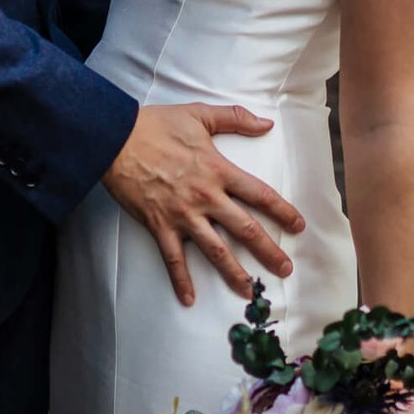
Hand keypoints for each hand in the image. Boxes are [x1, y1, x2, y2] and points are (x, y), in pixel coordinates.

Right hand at [101, 103, 306, 307]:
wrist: (115, 139)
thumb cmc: (156, 125)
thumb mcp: (198, 114)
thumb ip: (234, 119)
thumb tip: (266, 123)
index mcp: (218, 170)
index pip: (260, 195)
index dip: (283, 211)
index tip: (298, 226)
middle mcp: (206, 197)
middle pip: (245, 229)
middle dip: (269, 251)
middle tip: (285, 270)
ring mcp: (183, 214)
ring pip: (216, 250)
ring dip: (234, 273)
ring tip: (249, 291)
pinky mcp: (159, 225)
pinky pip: (173, 259)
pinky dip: (181, 280)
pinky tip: (189, 299)